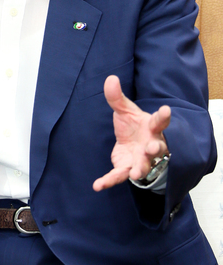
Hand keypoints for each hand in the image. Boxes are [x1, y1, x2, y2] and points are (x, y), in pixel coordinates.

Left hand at [93, 74, 169, 191]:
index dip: (163, 116)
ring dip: (141, 169)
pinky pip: (119, 176)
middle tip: (153, 148)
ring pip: (144, 166)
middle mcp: (150, 145)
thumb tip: (110, 78)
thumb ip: (117, 97)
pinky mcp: (127, 168)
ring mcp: (141, 159)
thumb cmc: (133, 125)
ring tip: (137, 173)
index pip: (160, 121)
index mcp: (151, 128)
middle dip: (156, 149)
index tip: (165, 109)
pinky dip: (108, 181)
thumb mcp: (124, 109)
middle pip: (157, 148)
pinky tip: (97, 185)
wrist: (132, 143)